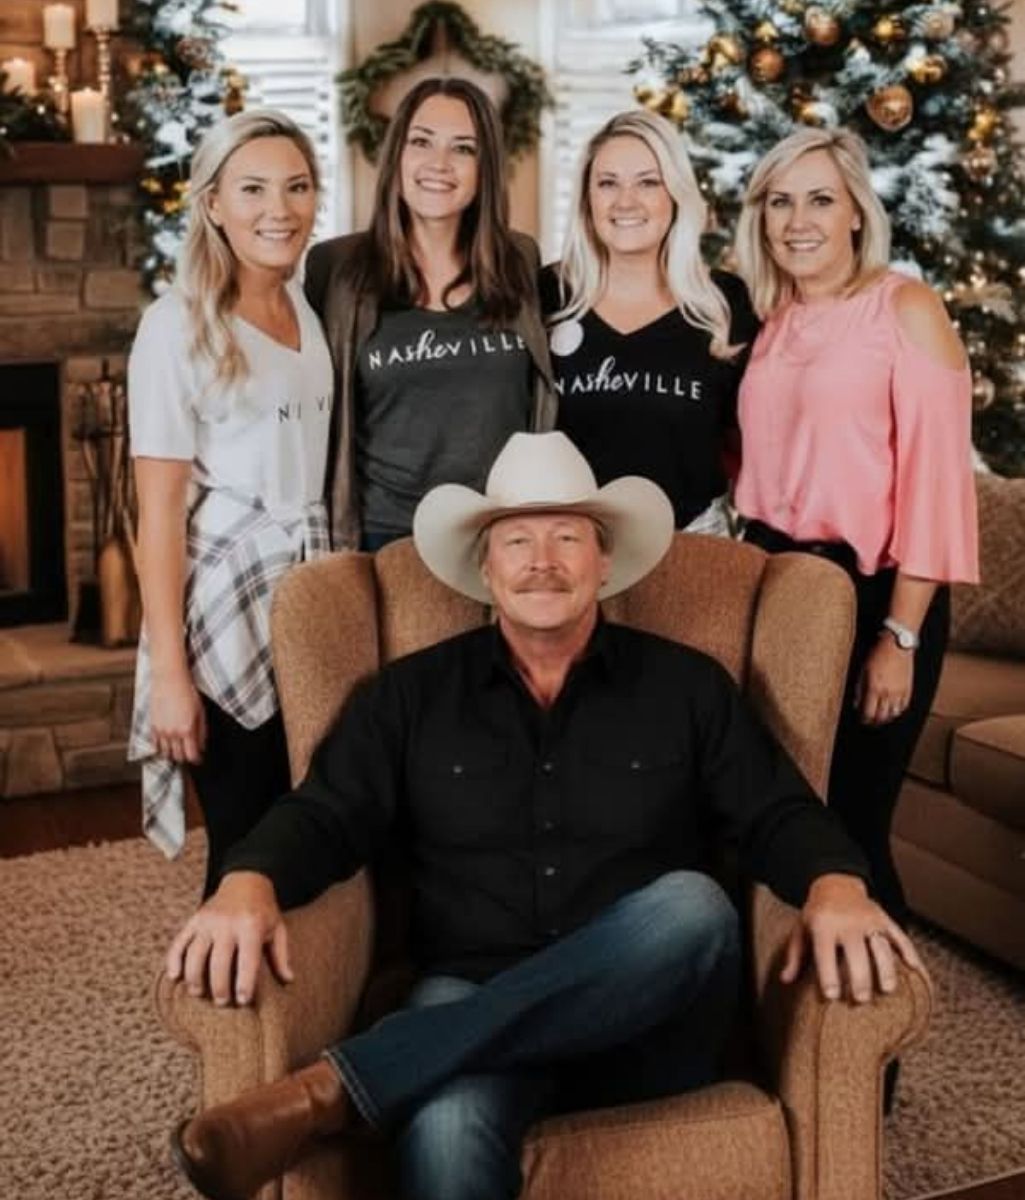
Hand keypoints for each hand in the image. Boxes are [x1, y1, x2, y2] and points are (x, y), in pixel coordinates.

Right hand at [150, 669, 206, 762]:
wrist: (169, 679)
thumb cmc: (188, 692)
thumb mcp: (201, 712)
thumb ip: (202, 731)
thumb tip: (202, 746)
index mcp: (187, 729)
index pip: (191, 755)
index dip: (196, 759)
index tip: (198, 758)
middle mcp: (172, 733)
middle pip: (178, 757)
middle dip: (185, 757)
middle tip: (189, 752)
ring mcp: (160, 730)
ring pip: (165, 753)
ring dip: (173, 754)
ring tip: (178, 749)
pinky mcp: (152, 726)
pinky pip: (155, 745)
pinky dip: (161, 747)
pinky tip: (168, 743)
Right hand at [166, 872, 292, 1005]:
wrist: (246, 880)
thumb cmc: (264, 910)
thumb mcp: (278, 929)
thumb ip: (281, 955)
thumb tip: (289, 980)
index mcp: (251, 926)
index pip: (247, 960)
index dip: (245, 983)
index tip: (243, 1001)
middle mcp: (227, 923)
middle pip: (218, 962)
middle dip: (219, 987)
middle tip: (223, 1002)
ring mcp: (207, 921)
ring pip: (194, 955)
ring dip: (194, 978)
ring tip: (199, 994)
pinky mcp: (194, 920)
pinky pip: (179, 942)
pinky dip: (174, 960)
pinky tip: (175, 977)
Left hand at [780, 874, 925, 1002]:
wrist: (835, 883)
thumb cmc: (816, 914)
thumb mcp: (801, 930)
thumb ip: (795, 956)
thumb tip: (785, 980)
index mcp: (824, 925)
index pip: (825, 952)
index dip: (828, 974)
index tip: (831, 996)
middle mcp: (848, 921)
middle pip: (856, 952)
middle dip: (859, 977)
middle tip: (860, 1000)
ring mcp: (869, 919)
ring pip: (880, 946)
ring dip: (885, 968)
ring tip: (887, 990)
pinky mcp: (884, 919)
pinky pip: (899, 936)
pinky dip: (908, 952)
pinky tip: (914, 969)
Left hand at [854, 637, 913, 725]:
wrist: (896, 645)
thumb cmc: (876, 656)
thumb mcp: (862, 671)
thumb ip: (859, 690)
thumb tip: (856, 706)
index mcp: (874, 688)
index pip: (868, 713)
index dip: (864, 720)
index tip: (862, 720)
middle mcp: (887, 693)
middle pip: (881, 717)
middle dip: (874, 721)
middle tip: (870, 721)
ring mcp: (899, 692)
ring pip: (893, 714)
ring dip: (886, 718)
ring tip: (880, 717)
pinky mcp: (908, 689)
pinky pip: (903, 707)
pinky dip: (897, 711)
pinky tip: (892, 710)